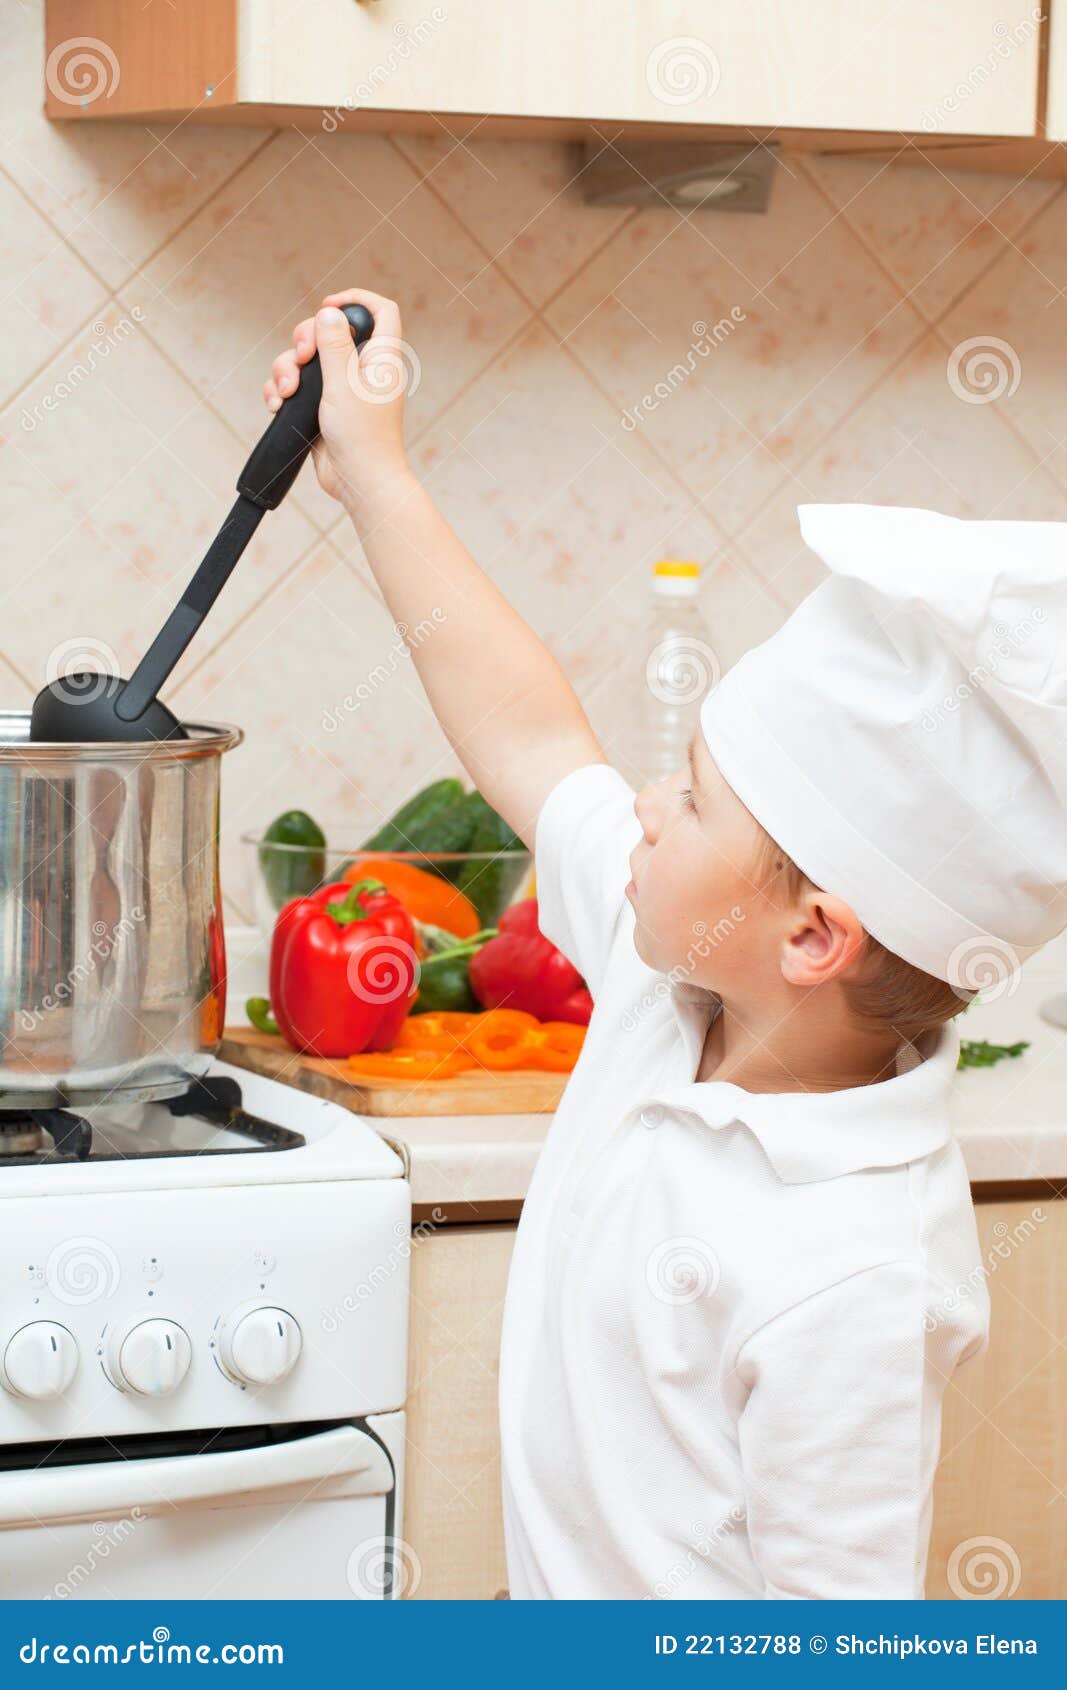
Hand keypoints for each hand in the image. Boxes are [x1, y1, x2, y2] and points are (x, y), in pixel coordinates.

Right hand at [263, 289, 411, 506]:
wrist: (358, 482)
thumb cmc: (362, 438)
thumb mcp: (344, 384)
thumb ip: (335, 345)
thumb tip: (329, 312)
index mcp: (380, 358)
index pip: (380, 311)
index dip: (356, 300)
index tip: (328, 306)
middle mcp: (361, 369)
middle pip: (330, 330)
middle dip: (306, 338)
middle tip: (303, 357)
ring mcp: (340, 388)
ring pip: (307, 359)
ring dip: (288, 369)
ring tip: (287, 392)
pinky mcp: (321, 406)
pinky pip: (296, 385)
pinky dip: (283, 389)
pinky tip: (278, 404)